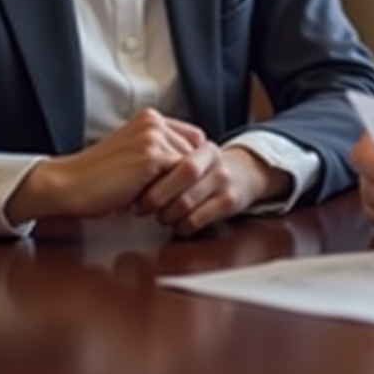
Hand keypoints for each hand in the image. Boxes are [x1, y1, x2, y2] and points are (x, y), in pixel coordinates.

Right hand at [7, 109, 204, 224]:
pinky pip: (180, 177)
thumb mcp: (135, 157)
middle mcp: (154, 122)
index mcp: (150, 118)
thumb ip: (162, 154)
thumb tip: (196, 170)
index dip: (189, 164)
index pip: (194, 139)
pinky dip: (168, 195)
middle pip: (197, 153)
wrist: (68, 186)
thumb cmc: (100, 179)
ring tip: (149, 201)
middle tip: (160, 198)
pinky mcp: (151, 155)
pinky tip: (143, 204)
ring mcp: (153, 136)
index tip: (176, 185)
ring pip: (191, 166)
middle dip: (184, 179)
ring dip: (176, 189)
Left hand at [134, 145, 293, 236]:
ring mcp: (225, 181)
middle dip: (156, 195)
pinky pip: (197, 219)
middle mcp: (216, 161)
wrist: (245, 175)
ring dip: (166, 214)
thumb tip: (127, 165)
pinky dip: (181, 226)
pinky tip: (178, 224)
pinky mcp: (230, 202)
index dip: (152, 174)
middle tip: (141, 207)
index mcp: (203, 147)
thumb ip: (168, 157)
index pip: (174, 156)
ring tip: (159, 216)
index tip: (134, 187)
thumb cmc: (206, 171)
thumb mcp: (193, 156)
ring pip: (187, 201)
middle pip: (183, 174)